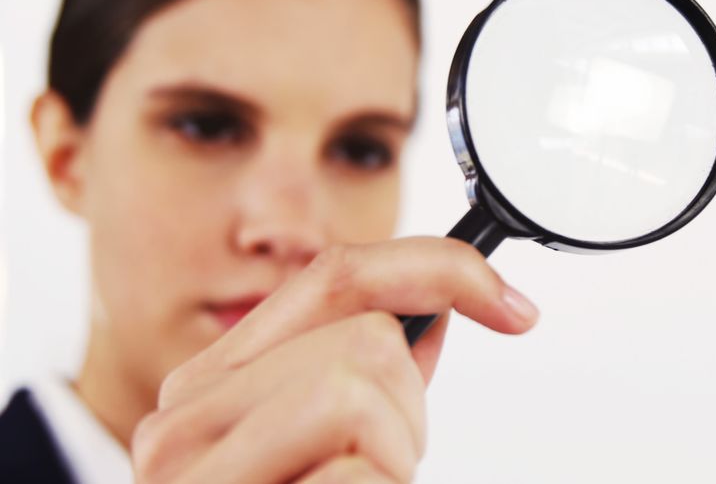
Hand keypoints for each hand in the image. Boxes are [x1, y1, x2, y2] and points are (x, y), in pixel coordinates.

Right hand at [131, 237, 538, 482]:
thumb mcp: (331, 446)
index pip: (332, 277)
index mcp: (208, 390)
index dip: (438, 271)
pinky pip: (361, 473)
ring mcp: (197, 475)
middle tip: (376, 472)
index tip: (514, 309)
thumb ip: (371, 374)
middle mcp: (182, 423)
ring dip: (393, 458)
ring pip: (360, 387)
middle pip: (367, 340)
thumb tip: (441, 305)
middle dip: (407, 412)